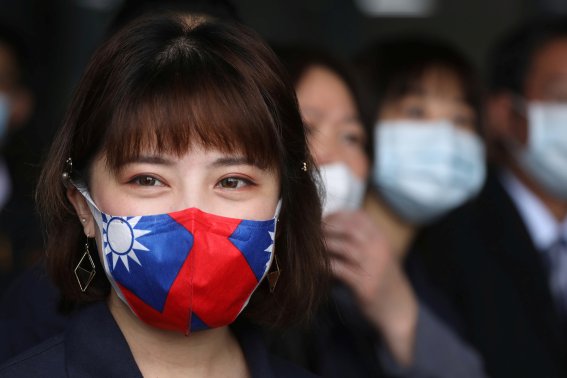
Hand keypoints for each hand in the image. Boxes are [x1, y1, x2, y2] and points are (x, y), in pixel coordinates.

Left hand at [324, 210, 417, 365]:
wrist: (398, 308)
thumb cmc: (382, 278)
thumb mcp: (378, 253)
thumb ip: (362, 239)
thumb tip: (332, 226)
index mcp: (381, 239)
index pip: (359, 217)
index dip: (338, 215)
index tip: (323, 220)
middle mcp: (379, 250)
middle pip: (350, 229)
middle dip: (328, 228)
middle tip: (312, 232)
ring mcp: (373, 267)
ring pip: (345, 247)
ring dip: (325, 245)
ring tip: (311, 247)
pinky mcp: (364, 286)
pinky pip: (340, 270)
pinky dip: (325, 265)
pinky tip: (315, 265)